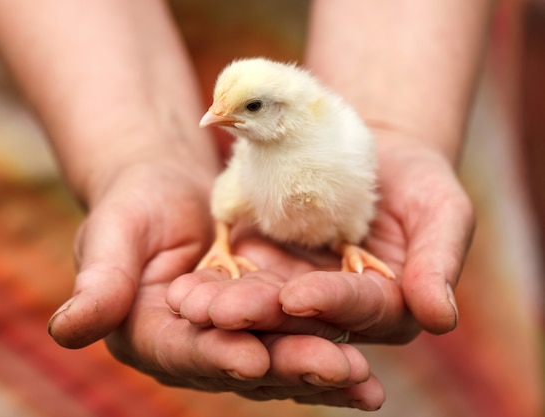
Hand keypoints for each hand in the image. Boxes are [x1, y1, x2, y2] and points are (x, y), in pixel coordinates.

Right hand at [47, 157, 383, 409]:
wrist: (169, 189)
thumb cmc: (133, 204)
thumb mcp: (112, 235)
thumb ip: (98, 283)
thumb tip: (66, 329)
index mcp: (149, 335)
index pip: (183, 351)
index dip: (214, 355)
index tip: (250, 355)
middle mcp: (193, 348)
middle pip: (241, 364)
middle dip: (286, 367)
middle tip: (334, 370)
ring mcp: (232, 339)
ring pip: (278, 358)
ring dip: (320, 369)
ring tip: (363, 380)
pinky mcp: (264, 324)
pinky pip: (299, 338)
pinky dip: (331, 350)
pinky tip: (367, 370)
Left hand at [167, 140, 473, 344]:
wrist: (372, 151)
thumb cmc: (415, 181)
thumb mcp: (440, 210)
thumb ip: (438, 261)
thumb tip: (440, 318)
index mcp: (385, 306)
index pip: (358, 308)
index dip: (330, 303)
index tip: (299, 296)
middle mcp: (337, 310)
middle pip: (300, 318)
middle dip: (261, 316)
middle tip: (222, 313)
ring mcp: (298, 291)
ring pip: (261, 304)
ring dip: (226, 306)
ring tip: (191, 302)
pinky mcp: (267, 271)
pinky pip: (239, 279)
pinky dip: (215, 283)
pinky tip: (187, 284)